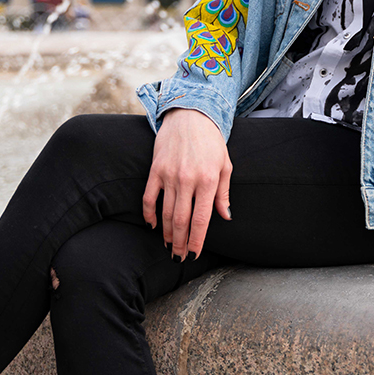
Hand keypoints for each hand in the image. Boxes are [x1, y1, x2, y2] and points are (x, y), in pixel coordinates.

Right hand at [142, 108, 231, 260]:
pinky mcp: (155, 170)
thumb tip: (225, 217)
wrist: (191, 116)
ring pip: (166, 212)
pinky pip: (149, 197)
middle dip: (180, 243)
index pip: (201, 219)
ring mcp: (169, 175)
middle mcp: (188, 179)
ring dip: (166, 233)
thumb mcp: (225, 165)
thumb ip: (224, 193)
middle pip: (181, 221)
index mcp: (208, 180)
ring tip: (169, 247)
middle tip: (178, 258)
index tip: (194, 255)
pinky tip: (153, 225)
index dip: (196, 240)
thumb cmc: (212, 142)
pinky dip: (149, 214)